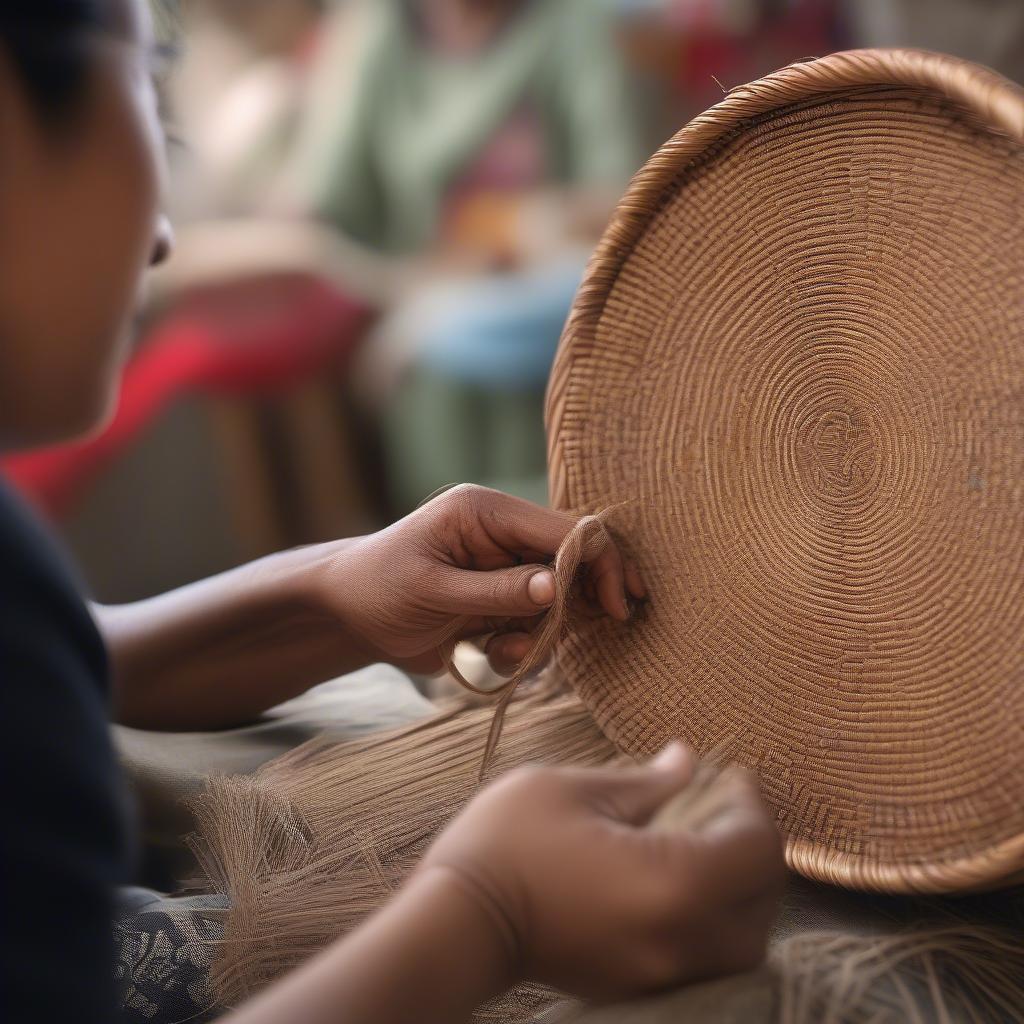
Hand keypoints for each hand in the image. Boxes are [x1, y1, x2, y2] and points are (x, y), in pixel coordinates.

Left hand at [312, 484, 645, 675]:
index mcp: (487, 512)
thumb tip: (557, 589)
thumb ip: (495, 591)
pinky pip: (534, 624)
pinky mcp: (499, 600)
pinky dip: (524, 646)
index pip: (565, 529)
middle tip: (607, 626)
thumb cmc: (377, 588)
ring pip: (558, 600)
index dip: (600, 563)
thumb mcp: (433, 589)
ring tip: (503, 650)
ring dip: (544, 632)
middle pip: (573, 561)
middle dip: (581, 601)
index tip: (618, 606)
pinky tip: (489, 653)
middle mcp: (502, 534)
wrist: (345, 616)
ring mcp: (503, 568)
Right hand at [417, 743, 785, 1000]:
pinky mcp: (638, 986)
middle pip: (762, 903)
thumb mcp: (576, 790)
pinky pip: (704, 958)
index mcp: (673, 883)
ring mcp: (659, 972)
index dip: (753, 803)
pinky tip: (678, 882)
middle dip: (754, 849)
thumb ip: (647, 780)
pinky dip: (711, 920)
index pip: (757, 849)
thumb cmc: (509, 843)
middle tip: (724, 807)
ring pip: (741, 941)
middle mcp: (680, 939)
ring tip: (705, 845)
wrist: (458, 919)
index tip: (733, 774)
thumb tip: (689, 760)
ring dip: (740, 892)